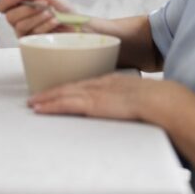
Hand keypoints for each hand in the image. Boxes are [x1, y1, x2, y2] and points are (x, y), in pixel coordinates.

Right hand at [0, 0, 81, 36]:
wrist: (78, 23)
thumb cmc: (62, 8)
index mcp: (19, 7)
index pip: (1, 5)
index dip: (7, 0)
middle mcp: (19, 20)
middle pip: (9, 16)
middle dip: (27, 9)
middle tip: (44, 3)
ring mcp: (25, 32)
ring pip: (20, 26)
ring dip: (38, 16)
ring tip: (52, 13)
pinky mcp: (33, 42)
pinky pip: (32, 33)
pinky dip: (45, 25)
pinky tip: (55, 21)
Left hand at [28, 74, 178, 123]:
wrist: (161, 101)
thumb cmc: (158, 103)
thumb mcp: (142, 98)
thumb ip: (132, 103)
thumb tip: (132, 111)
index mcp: (113, 82)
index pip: (85, 83)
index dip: (69, 87)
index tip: (59, 91)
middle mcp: (101, 84)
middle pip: (71, 86)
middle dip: (52, 91)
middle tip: (36, 96)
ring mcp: (95, 93)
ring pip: (64, 93)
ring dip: (46, 98)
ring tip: (33, 103)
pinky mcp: (92, 104)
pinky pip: (66, 104)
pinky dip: (51, 105)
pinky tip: (40, 108)